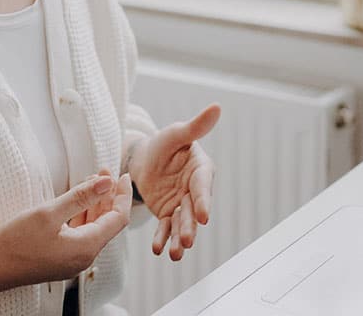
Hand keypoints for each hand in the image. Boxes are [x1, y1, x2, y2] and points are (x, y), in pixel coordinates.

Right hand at [0, 172, 132, 286]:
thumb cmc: (17, 243)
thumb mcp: (49, 213)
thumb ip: (80, 196)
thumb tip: (107, 183)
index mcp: (87, 247)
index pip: (118, 218)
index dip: (122, 194)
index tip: (121, 174)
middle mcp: (84, 256)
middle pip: (108, 222)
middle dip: (108, 196)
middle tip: (104, 172)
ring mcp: (73, 259)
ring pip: (94, 227)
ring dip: (95, 204)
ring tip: (92, 181)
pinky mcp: (62, 258)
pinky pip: (81, 233)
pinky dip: (83, 215)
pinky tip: (77, 201)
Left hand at [128, 104, 220, 260]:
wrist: (145, 158)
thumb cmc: (165, 143)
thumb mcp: (177, 133)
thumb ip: (196, 126)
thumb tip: (216, 107)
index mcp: (201, 170)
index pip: (203, 186)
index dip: (203, 200)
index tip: (204, 216)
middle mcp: (195, 190)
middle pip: (193, 210)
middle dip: (191, 227)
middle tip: (188, 241)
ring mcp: (182, 204)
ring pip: (182, 223)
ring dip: (179, 238)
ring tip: (175, 254)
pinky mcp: (169, 213)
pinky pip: (166, 228)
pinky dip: (163, 238)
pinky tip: (158, 249)